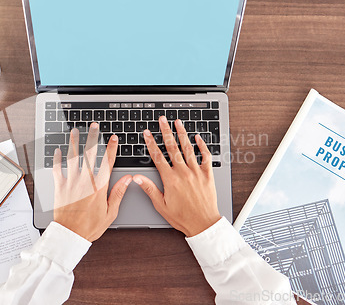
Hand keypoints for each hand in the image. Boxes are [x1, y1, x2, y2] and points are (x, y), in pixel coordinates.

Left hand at [52, 123, 131, 241]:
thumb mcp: (110, 212)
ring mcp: (71, 182)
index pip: (107, 162)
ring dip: (74, 142)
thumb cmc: (90, 226)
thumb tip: (128, 180)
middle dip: (92, 137)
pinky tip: (57, 150)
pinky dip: (57, 158)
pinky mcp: (59, 187)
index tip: (114, 138)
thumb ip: (118, 193)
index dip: (111, 148)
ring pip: (72, 157)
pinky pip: (57, 169)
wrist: (70, 235)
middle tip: (94, 126)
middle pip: (89, 154)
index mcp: (99, 187)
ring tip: (75, 131)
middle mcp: (85, 181)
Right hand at [133, 116, 220, 236]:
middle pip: (172, 147)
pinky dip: (202, 146)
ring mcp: (196, 172)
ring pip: (188, 148)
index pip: (157, 156)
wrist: (203, 224)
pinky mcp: (207, 174)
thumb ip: (149, 188)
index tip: (147, 133)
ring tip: (178, 122)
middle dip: (166, 131)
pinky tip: (198, 138)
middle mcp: (183, 172)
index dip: (151, 143)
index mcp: (170, 179)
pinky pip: (205, 156)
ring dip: (182, 133)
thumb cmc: (182, 217)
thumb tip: (137, 178)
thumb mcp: (161, 205)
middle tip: (162, 120)